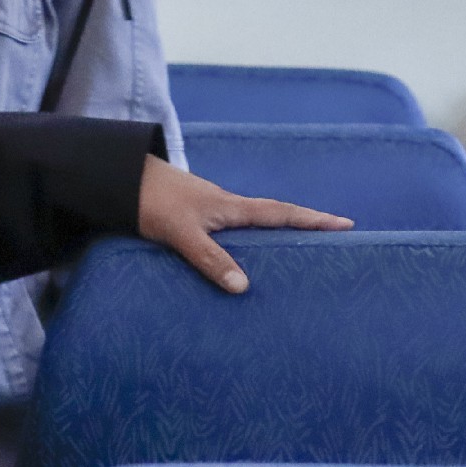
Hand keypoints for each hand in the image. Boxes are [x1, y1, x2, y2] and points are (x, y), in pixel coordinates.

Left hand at [137, 155, 350, 293]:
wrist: (119, 179)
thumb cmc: (151, 202)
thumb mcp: (181, 232)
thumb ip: (210, 259)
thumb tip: (243, 287)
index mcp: (231, 207)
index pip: (281, 213)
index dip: (313, 220)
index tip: (346, 224)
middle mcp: (226, 207)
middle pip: (273, 216)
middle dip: (303, 226)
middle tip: (333, 236)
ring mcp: (210, 211)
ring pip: (251, 224)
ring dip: (274, 234)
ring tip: (297, 252)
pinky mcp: (194, 217)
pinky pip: (231, 230)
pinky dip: (246, 241)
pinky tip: (244, 256)